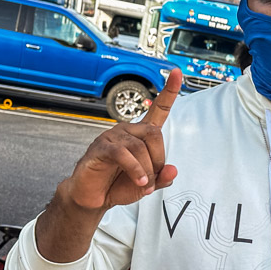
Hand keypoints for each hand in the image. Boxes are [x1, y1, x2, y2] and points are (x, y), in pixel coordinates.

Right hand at [64, 69, 182, 210]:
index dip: (169, 91)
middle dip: (158, 160)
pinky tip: (138, 180)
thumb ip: (162, 177)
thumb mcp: (147, 184)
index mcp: (141, 135)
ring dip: (146, 170)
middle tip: (151, 178)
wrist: (94, 197)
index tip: (176, 72)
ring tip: (142, 184)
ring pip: (139, 146)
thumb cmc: (118, 185)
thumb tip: (173, 171)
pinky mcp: (101, 148)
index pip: (158, 109)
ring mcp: (112, 137)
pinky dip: (135, 169)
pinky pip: (123, 153)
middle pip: (154, 135)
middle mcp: (128, 130)